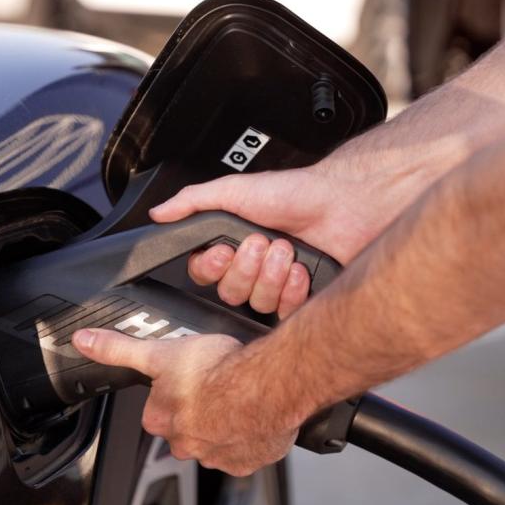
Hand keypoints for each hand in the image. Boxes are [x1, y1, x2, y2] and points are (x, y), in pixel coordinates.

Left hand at [72, 328, 303, 476]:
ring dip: (225, 423)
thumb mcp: (160, 351)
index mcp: (161, 420)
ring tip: (238, 396)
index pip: (158, 410)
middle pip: (186, 428)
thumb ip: (119, 349)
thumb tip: (84, 341)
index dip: (174, 391)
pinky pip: (244, 452)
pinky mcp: (246, 462)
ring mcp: (216, 456)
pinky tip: (255, 414)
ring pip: (216, 440)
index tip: (189, 378)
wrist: (266, 386)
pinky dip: (250, 436)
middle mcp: (185, 444)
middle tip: (216, 385)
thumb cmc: (219, 369)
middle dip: (199, 410)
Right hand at [149, 167, 376, 317]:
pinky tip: (300, 269)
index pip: (204, 274)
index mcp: (234, 244)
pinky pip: (283, 314)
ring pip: (255, 303)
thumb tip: (160, 212)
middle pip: (228, 293)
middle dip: (245, 268)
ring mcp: (278, 284)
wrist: (344, 204)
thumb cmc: (297, 193)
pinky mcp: (302, 299)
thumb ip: (193, 201)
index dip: (211, 267)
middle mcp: (254, 267)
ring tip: (287, 250)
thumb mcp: (235, 190)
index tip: (222, 252)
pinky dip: (292, 291)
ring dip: (271, 275)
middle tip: (261, 243)